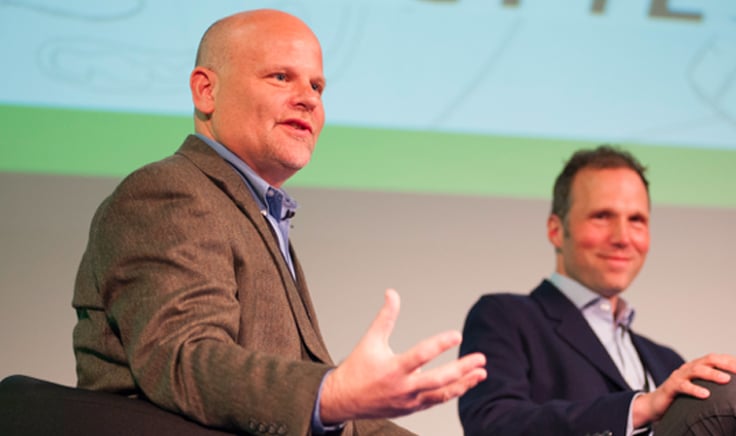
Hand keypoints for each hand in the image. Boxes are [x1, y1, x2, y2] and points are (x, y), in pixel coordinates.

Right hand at [319, 288, 486, 422]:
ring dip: (464, 383)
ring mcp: (409, 400)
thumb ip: (385, 317)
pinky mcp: (412, 408)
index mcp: (393, 368)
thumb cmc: (358, 368)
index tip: (457, 335)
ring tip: (481, 373)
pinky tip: (466, 382)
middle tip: (480, 358)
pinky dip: (453, 392)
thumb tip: (392, 293)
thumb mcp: (370, 340)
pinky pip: (437, 400)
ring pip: (442, 394)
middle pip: (438, 379)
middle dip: (462, 369)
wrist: (345, 400)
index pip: (421, 355)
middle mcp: (404, 387)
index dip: (440, 344)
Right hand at [633, 353, 735, 426]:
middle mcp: (688, 368)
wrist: (655, 404)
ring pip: (696, 370)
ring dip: (712, 374)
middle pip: (708, 360)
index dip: (730, 360)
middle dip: (725, 364)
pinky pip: (683, 386)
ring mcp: (679, 376)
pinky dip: (694, 389)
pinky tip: (705, 394)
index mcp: (697, 367)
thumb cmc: (680, 396)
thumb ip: (711, 385)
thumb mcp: (698, 388)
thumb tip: (730, 384)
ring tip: (726, 379)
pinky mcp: (670, 387)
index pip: (716, 358)